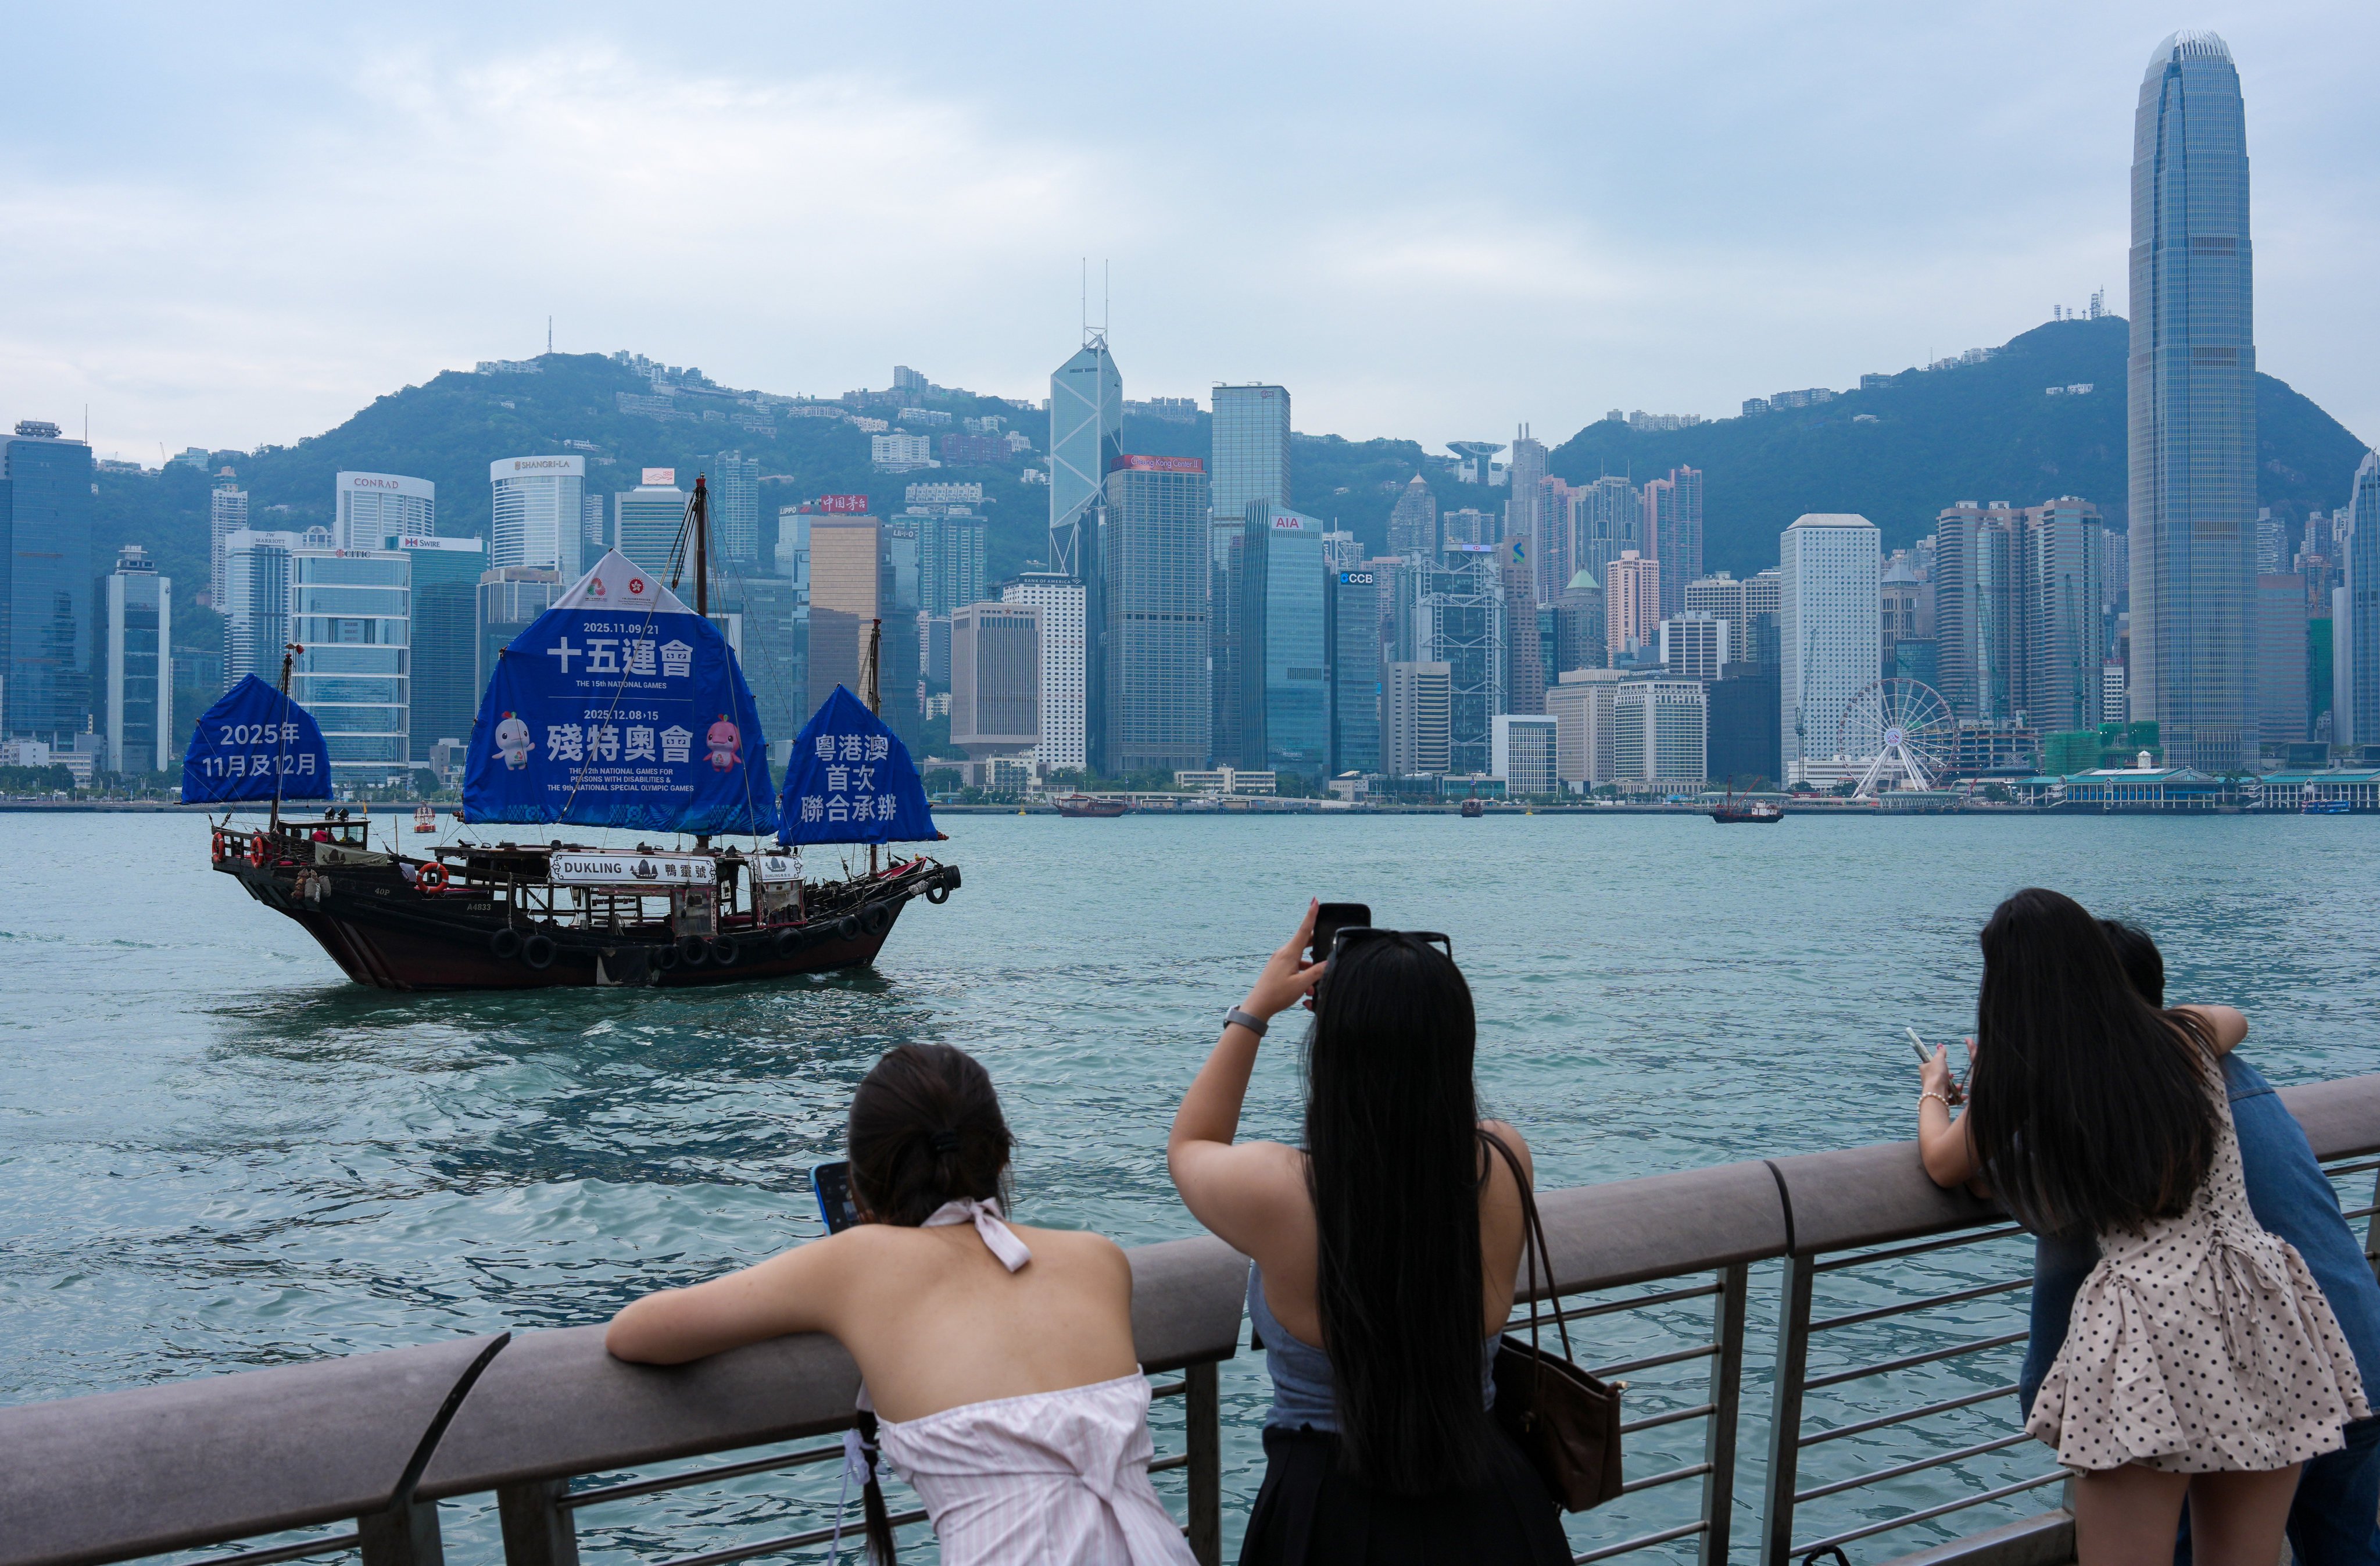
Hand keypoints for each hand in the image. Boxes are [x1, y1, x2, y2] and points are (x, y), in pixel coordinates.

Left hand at [1240, 901, 1326, 1023]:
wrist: (1258, 1006)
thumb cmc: (1278, 995)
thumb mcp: (1301, 984)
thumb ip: (1316, 972)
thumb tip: (1328, 962)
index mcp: (1289, 953)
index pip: (1304, 929)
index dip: (1311, 915)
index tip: (1315, 901)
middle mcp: (1283, 953)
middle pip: (1303, 942)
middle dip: (1315, 944)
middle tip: (1325, 945)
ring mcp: (1279, 960)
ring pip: (1300, 957)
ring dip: (1309, 967)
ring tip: (1313, 985)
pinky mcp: (1277, 968)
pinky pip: (1294, 965)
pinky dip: (1302, 973)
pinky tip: (1306, 988)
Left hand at [1920, 1044, 1963, 1105]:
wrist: (1937, 1092)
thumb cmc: (1936, 1073)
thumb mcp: (1939, 1059)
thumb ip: (1940, 1052)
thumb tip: (1940, 1045)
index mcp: (1924, 1069)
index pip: (1929, 1064)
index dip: (1938, 1064)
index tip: (1945, 1065)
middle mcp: (1927, 1080)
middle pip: (1939, 1076)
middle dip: (1949, 1077)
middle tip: (1952, 1076)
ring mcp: (1933, 1090)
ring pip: (1946, 1087)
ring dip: (1955, 1087)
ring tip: (1959, 1087)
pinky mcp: (1940, 1098)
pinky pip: (1950, 1097)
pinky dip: (1957, 1097)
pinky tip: (1963, 1096)